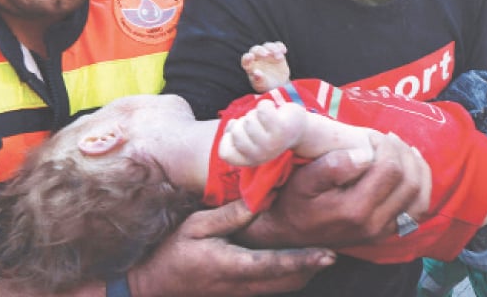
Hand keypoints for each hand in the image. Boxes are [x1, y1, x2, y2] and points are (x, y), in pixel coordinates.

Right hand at [129, 200, 334, 296]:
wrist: (154, 285)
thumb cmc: (172, 251)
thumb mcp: (196, 226)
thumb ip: (230, 215)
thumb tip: (261, 199)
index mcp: (231, 265)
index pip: (274, 265)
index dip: (303, 260)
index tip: (327, 254)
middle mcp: (242, 285)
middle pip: (288, 281)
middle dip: (312, 267)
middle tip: (332, 249)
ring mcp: (242, 294)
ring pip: (284, 288)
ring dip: (303, 273)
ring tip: (320, 253)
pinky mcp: (241, 295)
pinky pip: (272, 289)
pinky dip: (289, 276)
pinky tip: (296, 261)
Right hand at [220, 100, 306, 165]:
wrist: (299, 129)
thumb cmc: (268, 130)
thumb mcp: (249, 136)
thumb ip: (235, 133)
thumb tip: (231, 126)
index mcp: (251, 160)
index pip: (226, 153)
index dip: (228, 137)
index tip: (240, 130)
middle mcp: (261, 156)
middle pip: (236, 132)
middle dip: (243, 121)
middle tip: (257, 123)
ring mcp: (271, 144)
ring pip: (249, 119)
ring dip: (255, 113)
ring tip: (266, 118)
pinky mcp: (281, 129)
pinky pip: (262, 109)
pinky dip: (265, 104)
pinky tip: (274, 110)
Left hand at [241, 41, 289, 92]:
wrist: (278, 84)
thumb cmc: (266, 85)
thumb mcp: (262, 85)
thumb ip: (258, 79)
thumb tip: (256, 73)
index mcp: (250, 66)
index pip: (245, 59)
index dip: (247, 58)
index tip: (251, 57)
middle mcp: (257, 58)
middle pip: (256, 49)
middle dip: (260, 51)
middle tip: (267, 54)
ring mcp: (267, 53)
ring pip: (267, 46)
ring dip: (273, 49)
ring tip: (279, 58)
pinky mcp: (276, 52)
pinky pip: (277, 45)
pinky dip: (280, 47)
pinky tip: (284, 51)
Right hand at [244, 132, 426, 247]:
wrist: (291, 235)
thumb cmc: (296, 203)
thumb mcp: (304, 180)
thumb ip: (333, 166)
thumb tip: (364, 154)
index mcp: (355, 209)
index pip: (390, 170)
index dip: (387, 147)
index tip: (372, 136)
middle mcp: (375, 224)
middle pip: (409, 182)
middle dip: (403, 153)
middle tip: (388, 138)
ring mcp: (382, 231)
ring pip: (420, 198)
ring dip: (418, 169)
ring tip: (404, 150)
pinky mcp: (385, 233)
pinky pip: (417, 211)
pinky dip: (420, 187)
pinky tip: (411, 170)